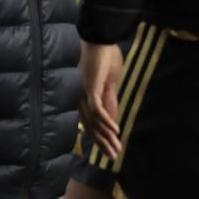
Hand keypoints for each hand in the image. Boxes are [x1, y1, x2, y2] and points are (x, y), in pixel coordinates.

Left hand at [77, 40, 124, 163]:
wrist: (100, 40)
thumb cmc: (105, 58)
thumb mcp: (110, 82)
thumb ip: (109, 99)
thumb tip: (112, 115)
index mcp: (84, 100)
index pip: (92, 125)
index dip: (101, 140)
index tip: (110, 152)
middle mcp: (81, 100)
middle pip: (92, 128)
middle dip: (105, 145)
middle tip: (115, 158)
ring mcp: (84, 95)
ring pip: (95, 122)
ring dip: (107, 137)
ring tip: (117, 149)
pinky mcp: (91, 88)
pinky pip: (99, 109)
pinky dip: (107, 121)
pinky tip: (116, 130)